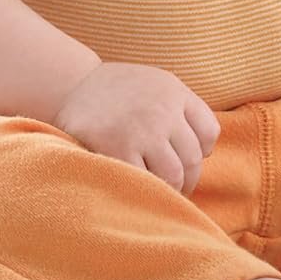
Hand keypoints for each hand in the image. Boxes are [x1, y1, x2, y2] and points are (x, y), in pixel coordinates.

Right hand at [53, 61, 220, 195]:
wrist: (71, 85)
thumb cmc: (118, 91)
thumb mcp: (158, 84)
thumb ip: (183, 110)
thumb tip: (205, 153)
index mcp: (175, 92)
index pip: (209, 133)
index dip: (202, 153)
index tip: (188, 162)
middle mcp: (163, 110)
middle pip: (193, 159)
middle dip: (188, 180)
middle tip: (177, 190)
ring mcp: (141, 130)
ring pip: (173, 176)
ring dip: (170, 192)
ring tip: (160, 195)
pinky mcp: (116, 148)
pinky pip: (144, 182)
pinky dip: (146, 192)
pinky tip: (138, 191)